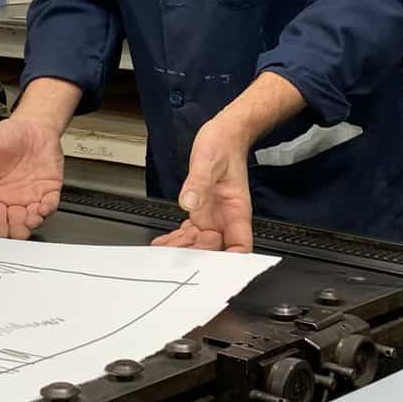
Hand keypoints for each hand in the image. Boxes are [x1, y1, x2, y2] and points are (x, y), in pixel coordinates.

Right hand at [0, 116, 64, 238]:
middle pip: (14, 225)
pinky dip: (48, 210)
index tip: (1, 233)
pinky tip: (43, 207)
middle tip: (18, 229)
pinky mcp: (49, 190)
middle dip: (16, 230)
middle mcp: (13, 199)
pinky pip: (50, 206)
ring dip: (32, 223)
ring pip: (32, 219)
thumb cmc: (9, 134)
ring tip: (31, 218)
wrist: (33, 125)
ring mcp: (32, 196)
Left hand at [152, 115, 254, 252]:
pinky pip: (189, 232)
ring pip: (198, 243)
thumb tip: (189, 202)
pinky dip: (176, 238)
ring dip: (181, 249)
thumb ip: (198, 183)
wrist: (224, 134)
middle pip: (214, 249)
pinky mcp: (200, 211)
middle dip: (195, 255)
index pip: (239, 245)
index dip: (230, 261)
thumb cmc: (223, 144)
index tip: (211, 267)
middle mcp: (225, 217)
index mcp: (236, 210)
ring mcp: (212, 216)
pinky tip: (164, 242)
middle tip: (173, 257)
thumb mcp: (207, 160)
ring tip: (163, 251)